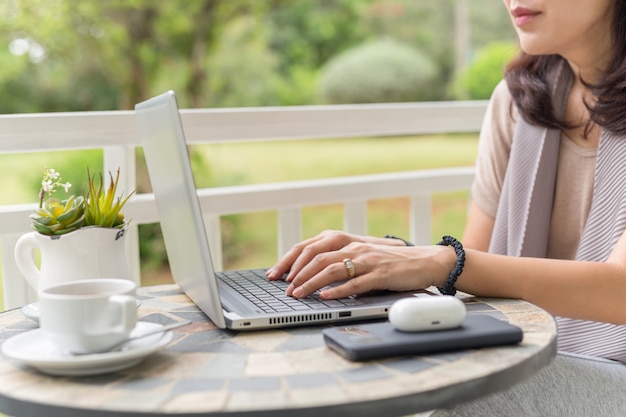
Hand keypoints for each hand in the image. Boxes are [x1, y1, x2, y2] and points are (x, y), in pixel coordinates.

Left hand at [266, 230, 454, 298]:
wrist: (424, 262)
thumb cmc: (391, 264)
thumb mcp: (363, 259)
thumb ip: (342, 263)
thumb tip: (315, 276)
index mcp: (348, 243)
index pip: (312, 248)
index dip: (292, 260)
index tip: (277, 274)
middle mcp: (355, 248)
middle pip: (318, 258)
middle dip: (298, 274)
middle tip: (285, 288)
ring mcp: (368, 261)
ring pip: (333, 269)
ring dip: (312, 283)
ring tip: (299, 294)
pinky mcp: (380, 274)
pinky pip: (355, 282)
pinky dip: (338, 290)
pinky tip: (326, 297)